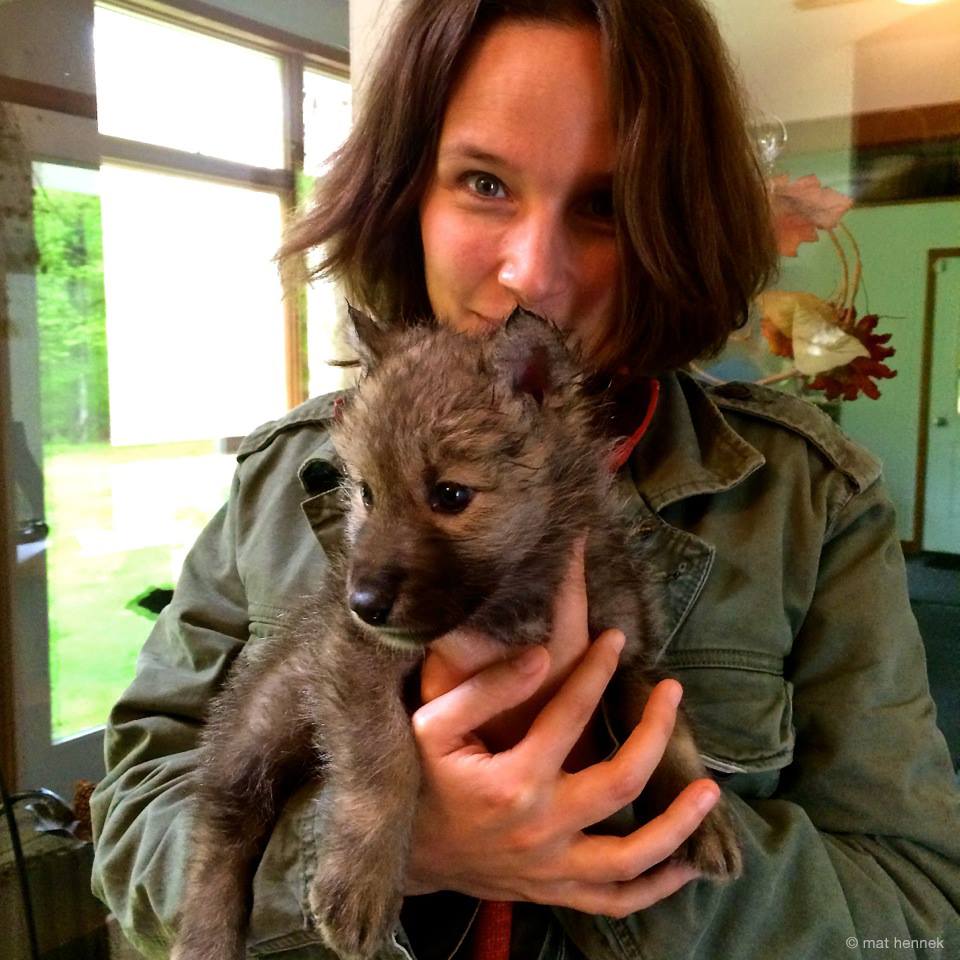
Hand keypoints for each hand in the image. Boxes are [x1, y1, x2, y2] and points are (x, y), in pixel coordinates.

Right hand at [406, 550, 720, 916]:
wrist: (407, 853)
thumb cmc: (419, 781)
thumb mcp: (432, 726)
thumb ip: (485, 690)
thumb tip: (541, 657)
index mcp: (511, 781)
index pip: (569, 714)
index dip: (597, 670)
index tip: (616, 638)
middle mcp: (541, 827)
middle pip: (621, 779)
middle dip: (655, 730)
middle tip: (673, 692)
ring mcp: (552, 868)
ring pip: (633, 855)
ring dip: (678, 822)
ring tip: (711, 789)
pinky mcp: (555, 891)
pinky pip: (616, 901)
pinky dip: (656, 888)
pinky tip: (686, 866)